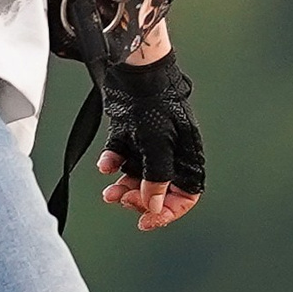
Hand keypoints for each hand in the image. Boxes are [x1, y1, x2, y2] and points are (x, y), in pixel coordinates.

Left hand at [98, 50, 204, 231]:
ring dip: (123, 185)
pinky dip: (112, 162)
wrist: (134, 71)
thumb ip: (157, 177)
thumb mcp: (158, 146)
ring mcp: (149, 144)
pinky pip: (122, 156)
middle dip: (138, 198)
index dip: (168, 211)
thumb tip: (154, 207)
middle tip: (121, 198)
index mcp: (186, 157)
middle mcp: (170, 153)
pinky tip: (106, 162)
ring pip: (138, 176)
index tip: (147, 220)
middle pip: (158, 190)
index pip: (185, 195)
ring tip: (109, 190)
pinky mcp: (130, 134)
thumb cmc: (154, 103)